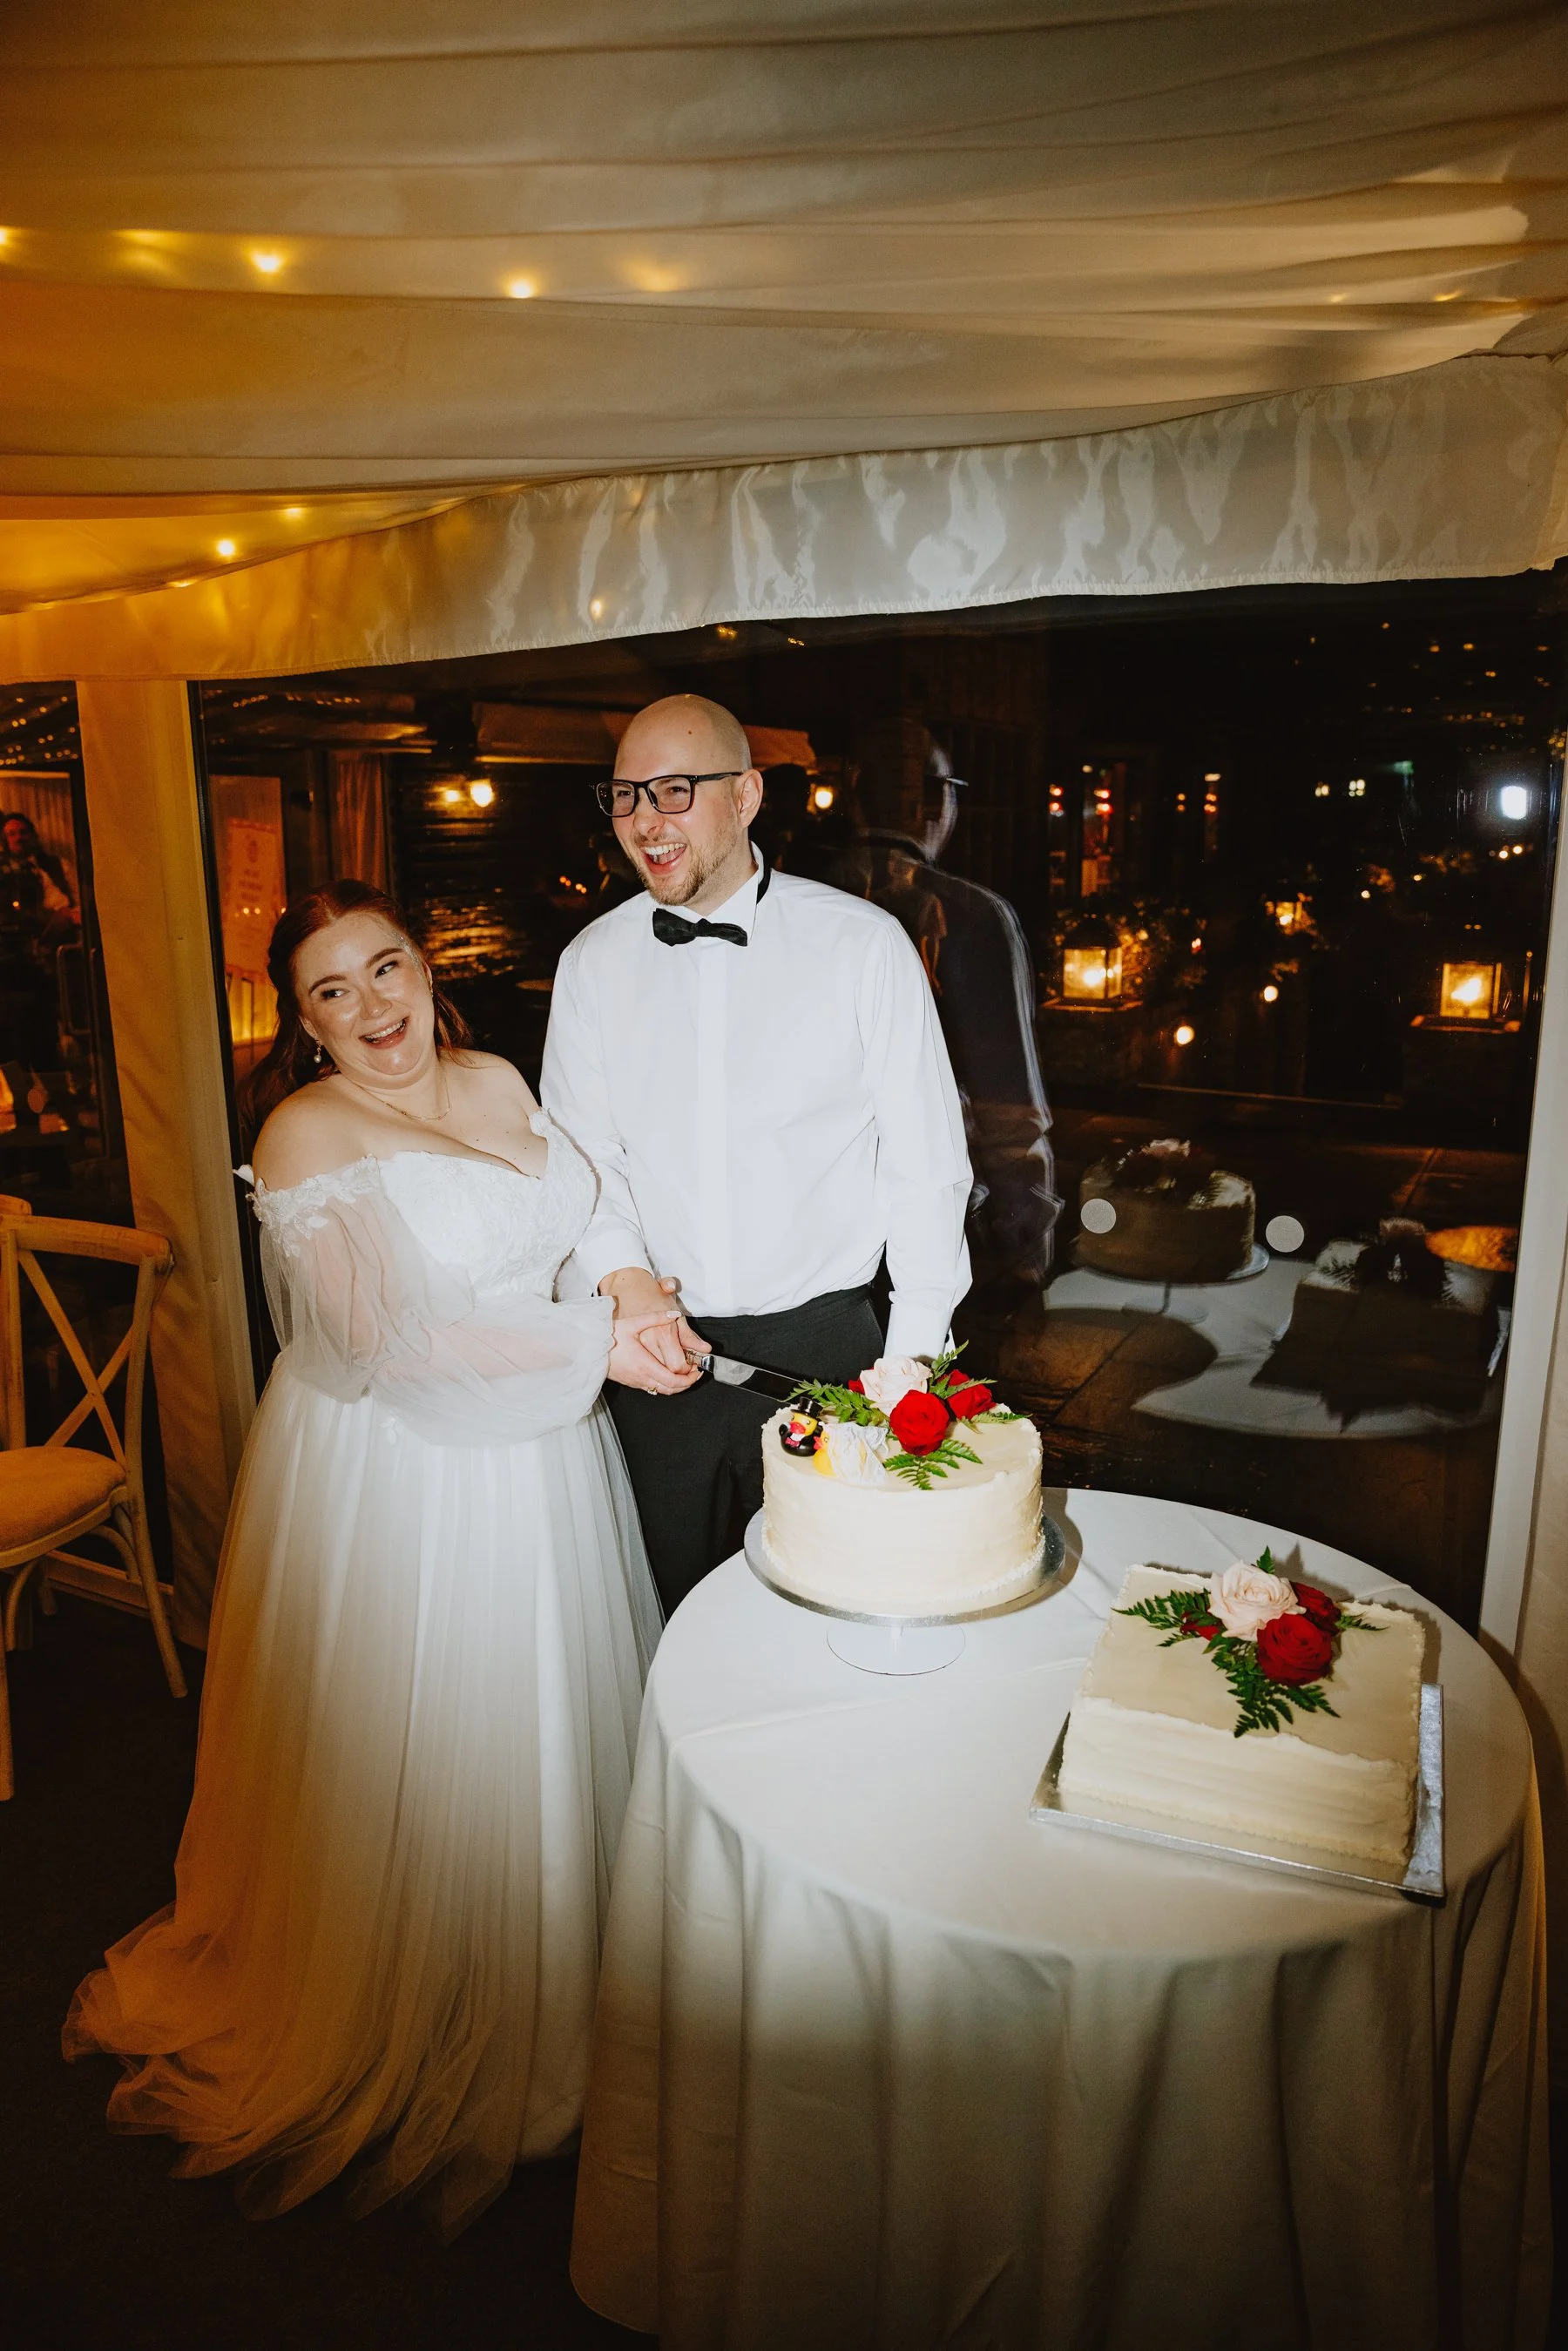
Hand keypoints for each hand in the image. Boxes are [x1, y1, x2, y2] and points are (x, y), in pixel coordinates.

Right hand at [601, 1268, 703, 1393]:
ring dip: (676, 1385)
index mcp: (644, 1364)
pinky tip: (667, 1374)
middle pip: (670, 1389)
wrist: (588, 1348)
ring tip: (685, 1374)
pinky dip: (664, 1385)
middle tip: (695, 1373)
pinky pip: (652, 1388)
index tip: (696, 1371)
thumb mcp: (632, 1323)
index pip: (673, 1380)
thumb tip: (674, 1314)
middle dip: (686, 1383)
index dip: (688, 1379)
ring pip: (661, 1391)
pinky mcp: (631, 1382)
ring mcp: (635, 1381)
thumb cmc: (607, 1337)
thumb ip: (655, 1317)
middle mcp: (641, 1376)